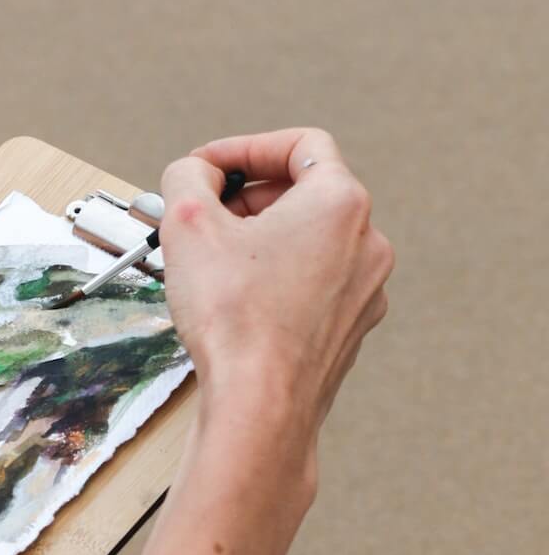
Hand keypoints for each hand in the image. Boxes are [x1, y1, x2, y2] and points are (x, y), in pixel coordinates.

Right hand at [160, 128, 393, 448]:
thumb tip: (194, 175)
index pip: (300, 145)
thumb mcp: (187, 223)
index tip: (211, 167)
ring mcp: (365, 291)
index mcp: (340, 202)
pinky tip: (243, 304)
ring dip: (265, 241)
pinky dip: (281, 282)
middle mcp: (366, 243)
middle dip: (252, 198)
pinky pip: (315, 287)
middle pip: (307, 194)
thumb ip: (187, 177)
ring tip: (220, 264)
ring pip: (312, 244)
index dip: (247, 148)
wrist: (261, 409)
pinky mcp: (350, 330)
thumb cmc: (236, 324)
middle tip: (207, 217)